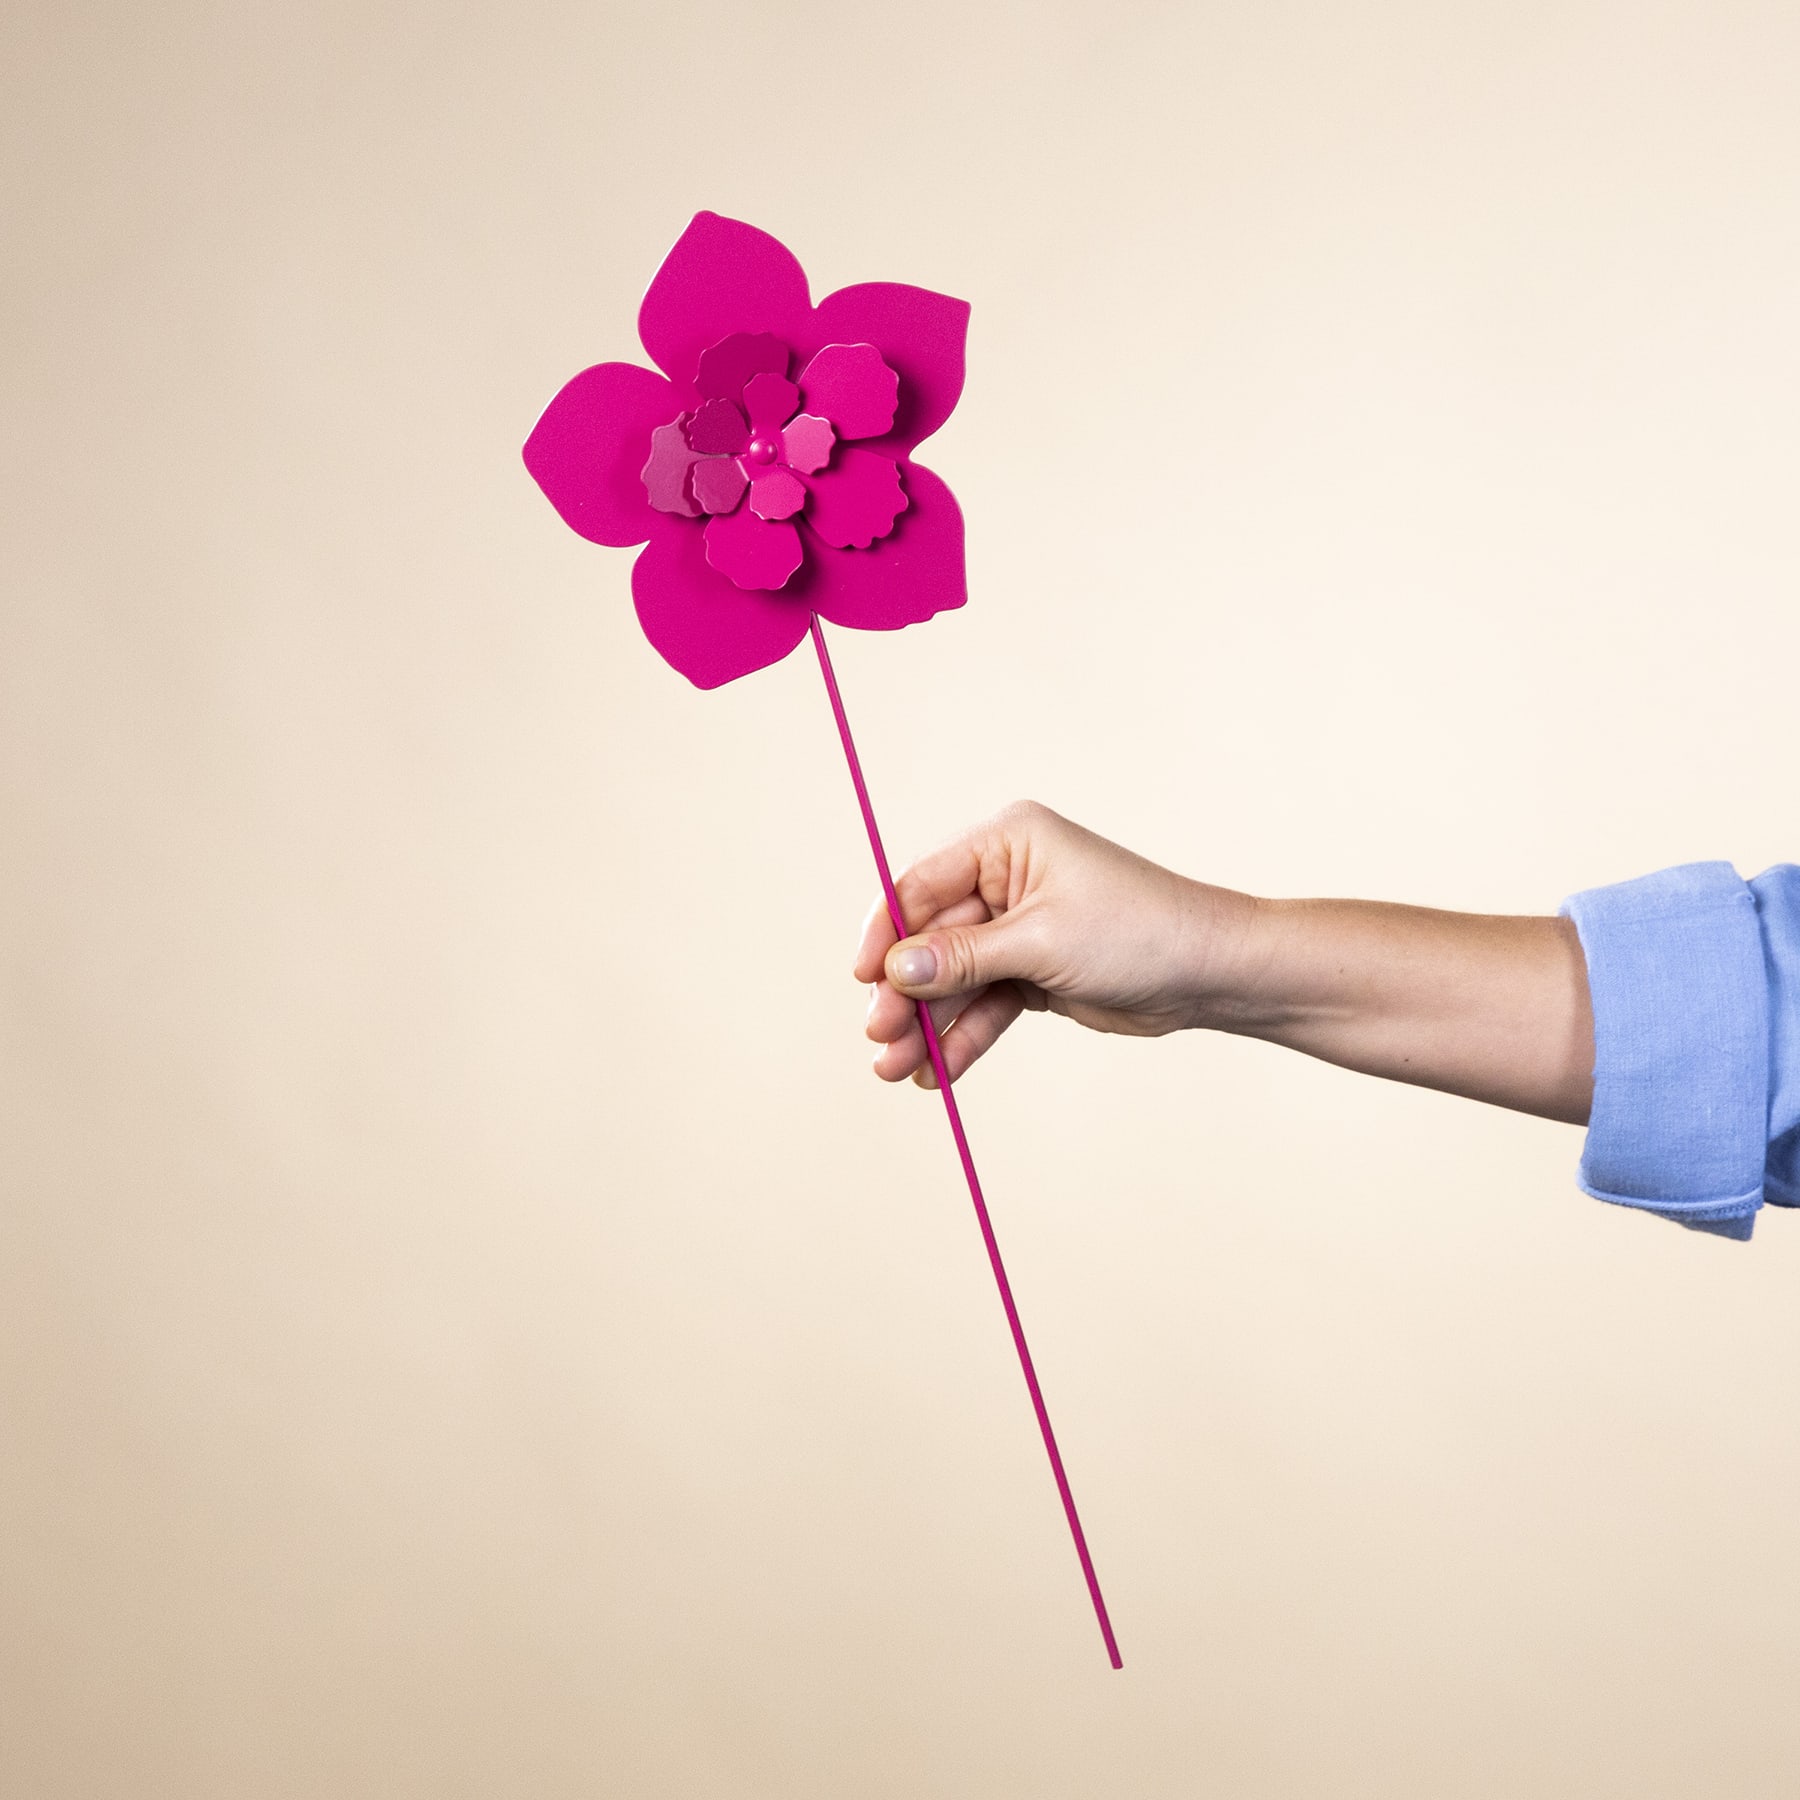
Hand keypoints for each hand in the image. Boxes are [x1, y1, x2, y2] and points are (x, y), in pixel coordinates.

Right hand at [853, 800, 1256, 1086]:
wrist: (1210, 973)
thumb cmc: (1140, 930)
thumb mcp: (1041, 941)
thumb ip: (963, 957)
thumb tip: (896, 970)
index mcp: (1007, 842)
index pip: (922, 885)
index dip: (886, 933)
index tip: (861, 978)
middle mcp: (1006, 880)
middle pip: (931, 939)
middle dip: (904, 992)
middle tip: (879, 1039)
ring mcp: (1019, 928)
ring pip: (953, 979)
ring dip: (926, 1024)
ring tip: (897, 1070)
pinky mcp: (1033, 971)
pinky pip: (984, 1004)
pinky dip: (963, 1037)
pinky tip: (938, 1072)